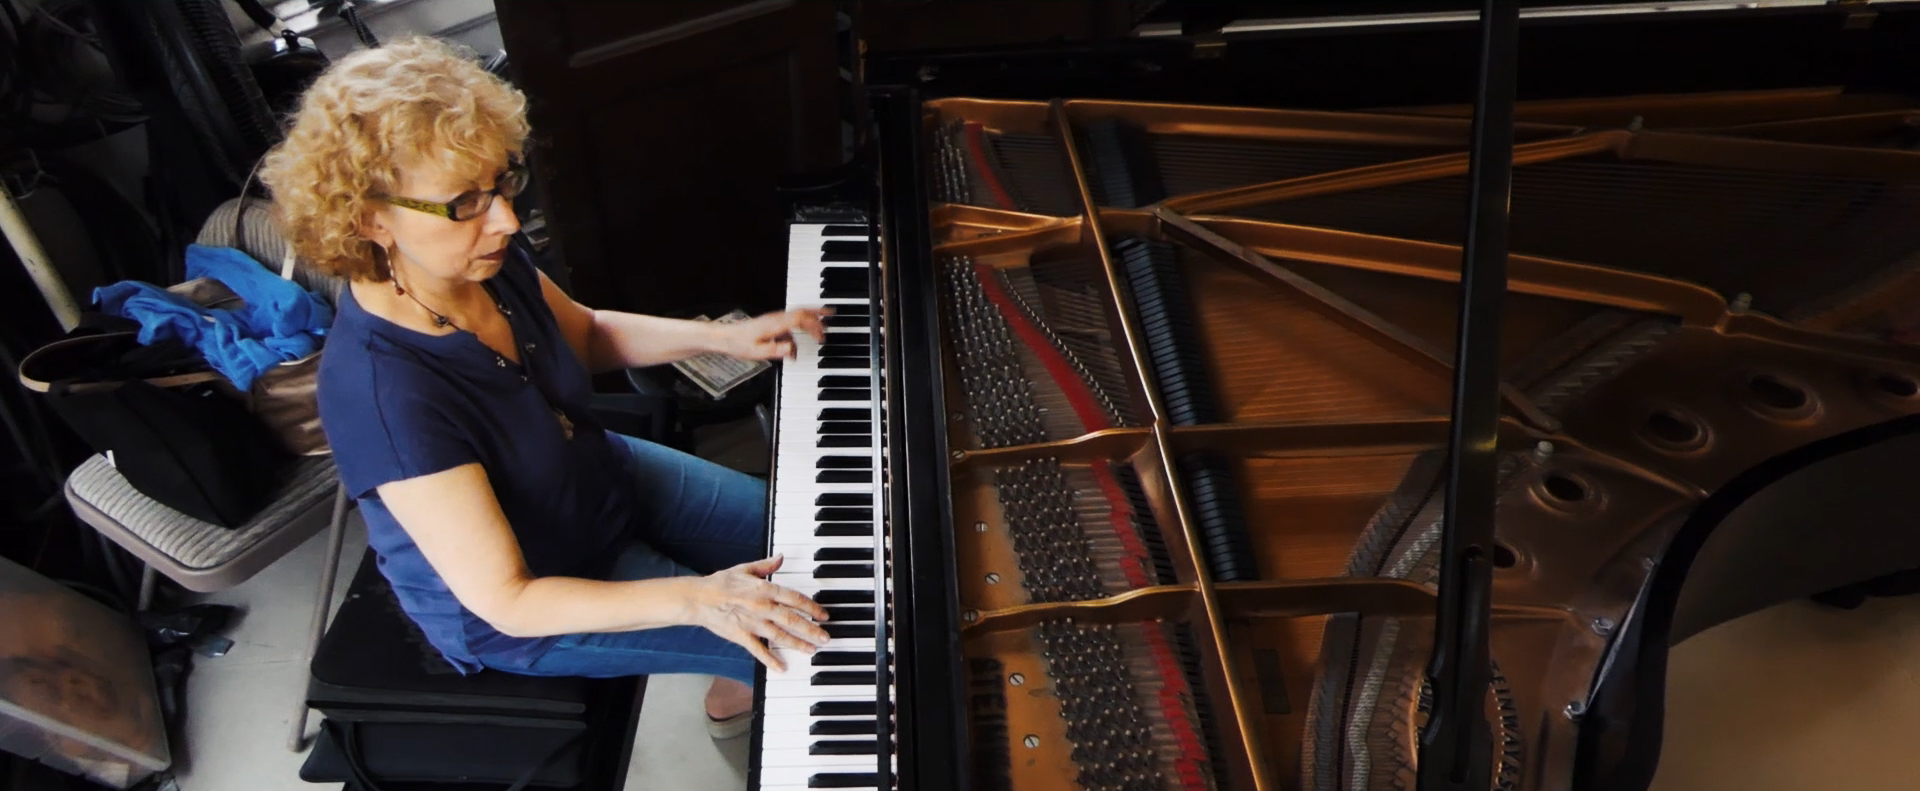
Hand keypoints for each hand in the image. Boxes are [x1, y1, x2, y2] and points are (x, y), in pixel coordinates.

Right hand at [685, 555, 829, 670]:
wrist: (698, 598)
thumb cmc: (720, 583)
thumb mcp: (744, 568)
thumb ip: (765, 565)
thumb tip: (780, 557)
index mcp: (764, 589)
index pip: (794, 598)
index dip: (811, 607)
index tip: (823, 614)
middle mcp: (761, 606)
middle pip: (792, 619)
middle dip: (811, 629)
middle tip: (826, 637)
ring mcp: (752, 623)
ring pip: (779, 635)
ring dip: (797, 644)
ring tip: (812, 650)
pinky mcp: (741, 636)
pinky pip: (758, 650)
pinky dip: (770, 660)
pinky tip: (781, 668)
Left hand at [721, 308, 831, 359]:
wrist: (724, 338)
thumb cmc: (738, 344)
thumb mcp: (757, 352)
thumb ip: (776, 350)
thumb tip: (792, 349)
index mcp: (774, 324)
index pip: (799, 317)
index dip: (815, 316)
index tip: (828, 317)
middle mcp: (776, 319)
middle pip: (801, 313)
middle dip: (817, 315)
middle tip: (830, 317)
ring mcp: (773, 321)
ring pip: (796, 318)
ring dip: (809, 324)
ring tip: (818, 335)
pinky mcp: (771, 325)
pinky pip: (789, 327)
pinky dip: (796, 335)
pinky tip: (794, 349)